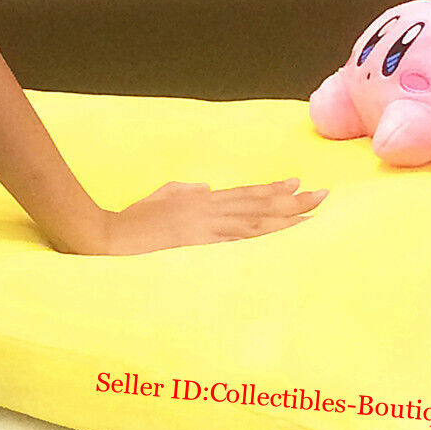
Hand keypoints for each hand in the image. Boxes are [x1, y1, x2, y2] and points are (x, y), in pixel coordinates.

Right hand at [81, 178, 327, 255]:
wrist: (108, 235)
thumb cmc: (131, 220)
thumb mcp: (159, 196)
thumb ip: (184, 191)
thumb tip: (205, 187)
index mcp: (201, 199)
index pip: (245, 194)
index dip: (273, 190)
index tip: (297, 185)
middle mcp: (209, 209)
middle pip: (259, 205)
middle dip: (292, 201)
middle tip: (323, 195)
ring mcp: (206, 227)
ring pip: (256, 220)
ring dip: (287, 217)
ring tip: (313, 213)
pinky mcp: (199, 244)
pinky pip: (238, 241)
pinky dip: (263, 238)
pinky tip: (283, 237)